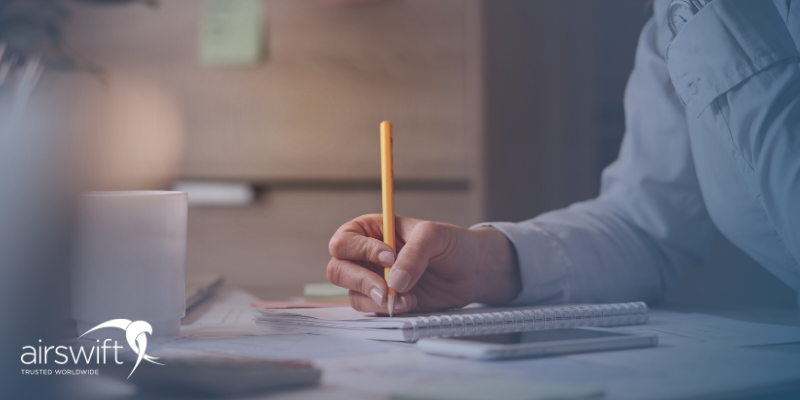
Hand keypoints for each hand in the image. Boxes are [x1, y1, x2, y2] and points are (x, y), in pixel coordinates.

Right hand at [326, 214, 520, 313]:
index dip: (362, 250)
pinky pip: (372, 311)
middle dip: (360, 281)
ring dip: (377, 299)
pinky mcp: (385, 302)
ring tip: (406, 296)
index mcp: (371, 231)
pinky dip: (389, 310)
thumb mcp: (434, 236)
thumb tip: (394, 282)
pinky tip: (411, 303)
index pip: (345, 241)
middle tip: (385, 289)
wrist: (472, 270)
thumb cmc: (451, 244)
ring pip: (353, 294)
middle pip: (338, 270)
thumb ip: (414, 253)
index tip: (389, 257)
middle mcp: (366, 256)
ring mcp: (373, 280)